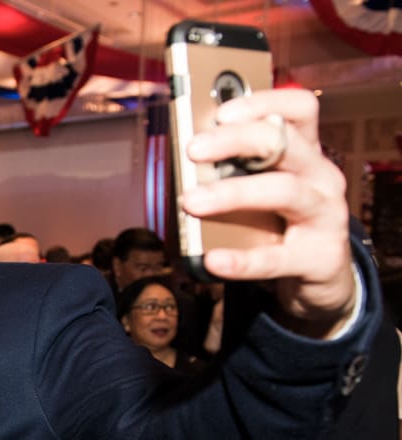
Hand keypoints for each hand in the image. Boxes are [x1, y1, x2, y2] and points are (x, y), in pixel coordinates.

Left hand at [182, 89, 354, 338]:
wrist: (322, 271)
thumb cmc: (281, 220)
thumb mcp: (263, 187)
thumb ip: (233, 170)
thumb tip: (179, 163)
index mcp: (305, 150)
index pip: (299, 108)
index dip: (263, 103)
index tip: (222, 112)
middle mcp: (320, 175)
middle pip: (285, 143)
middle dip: (236, 141)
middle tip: (193, 149)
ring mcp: (325, 213)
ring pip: (284, 191)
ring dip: (234, 193)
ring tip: (191, 201)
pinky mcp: (320, 256)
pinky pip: (277, 257)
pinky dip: (242, 260)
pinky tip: (213, 260)